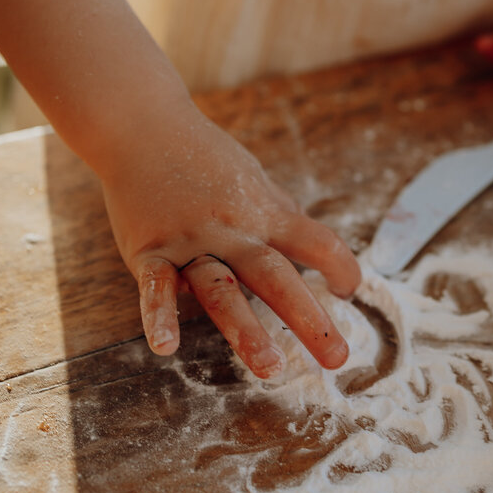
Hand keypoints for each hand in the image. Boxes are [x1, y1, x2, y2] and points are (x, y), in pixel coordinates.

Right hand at [101, 104, 360, 377]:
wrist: (141, 124)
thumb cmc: (203, 156)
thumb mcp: (253, 180)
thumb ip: (281, 216)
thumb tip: (314, 248)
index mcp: (263, 213)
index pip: (316, 243)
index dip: (341, 267)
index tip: (351, 292)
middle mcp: (232, 229)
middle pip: (276, 276)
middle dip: (309, 319)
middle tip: (338, 358)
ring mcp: (189, 241)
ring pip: (221, 289)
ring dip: (246, 330)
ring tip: (270, 368)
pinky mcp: (147, 250)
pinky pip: (155, 286)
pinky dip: (159, 316)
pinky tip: (166, 347)